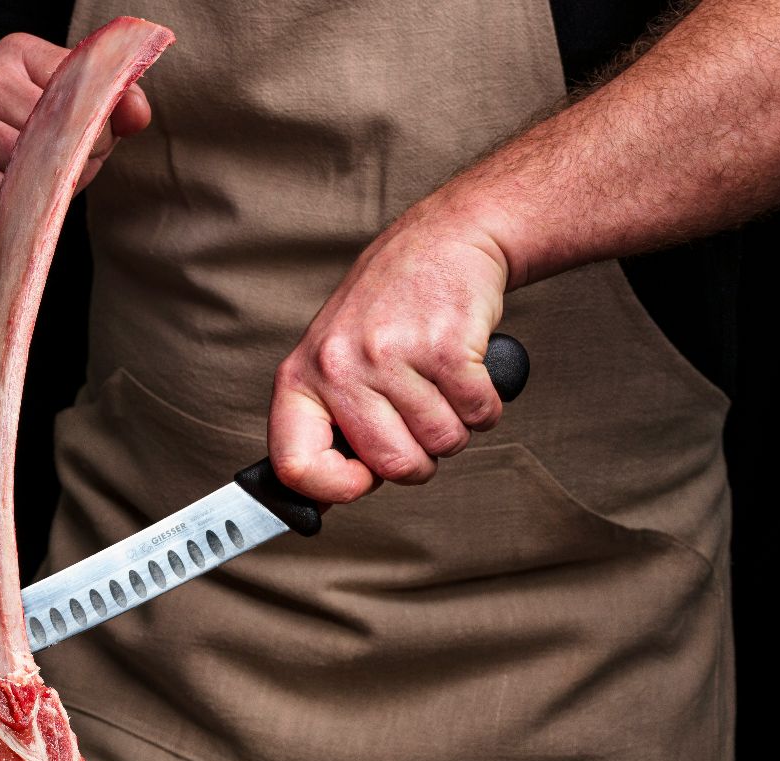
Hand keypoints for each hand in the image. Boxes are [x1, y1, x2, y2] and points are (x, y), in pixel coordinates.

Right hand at [0, 33, 151, 231]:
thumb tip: (137, 111)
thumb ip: (109, 114)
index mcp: (17, 53)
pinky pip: (3, 196)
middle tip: (50, 181)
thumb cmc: (11, 162)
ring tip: (24, 195)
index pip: (85, 86)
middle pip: (62, 127)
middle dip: (75, 165)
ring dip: (43, 192)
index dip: (99, 129)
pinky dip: (12, 212)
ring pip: (33, 164)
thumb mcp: (65, 130)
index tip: (82, 149)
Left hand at [268, 203, 511, 503]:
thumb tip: (321, 501)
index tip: (360, 480)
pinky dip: (484, 404)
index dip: (334, 488)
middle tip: (418, 419)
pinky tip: (466, 368)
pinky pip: (478, 415)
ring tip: (440, 381)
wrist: (445, 240)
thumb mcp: (335, 357)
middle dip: (420, 458)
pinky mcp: (446, 347)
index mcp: (302, 375)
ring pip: (443, 444)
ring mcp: (392, 355)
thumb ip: (330, 422)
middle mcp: (339, 366)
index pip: (295, 464)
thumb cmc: (391, 308)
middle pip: (392, 466)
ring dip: (456, 425)